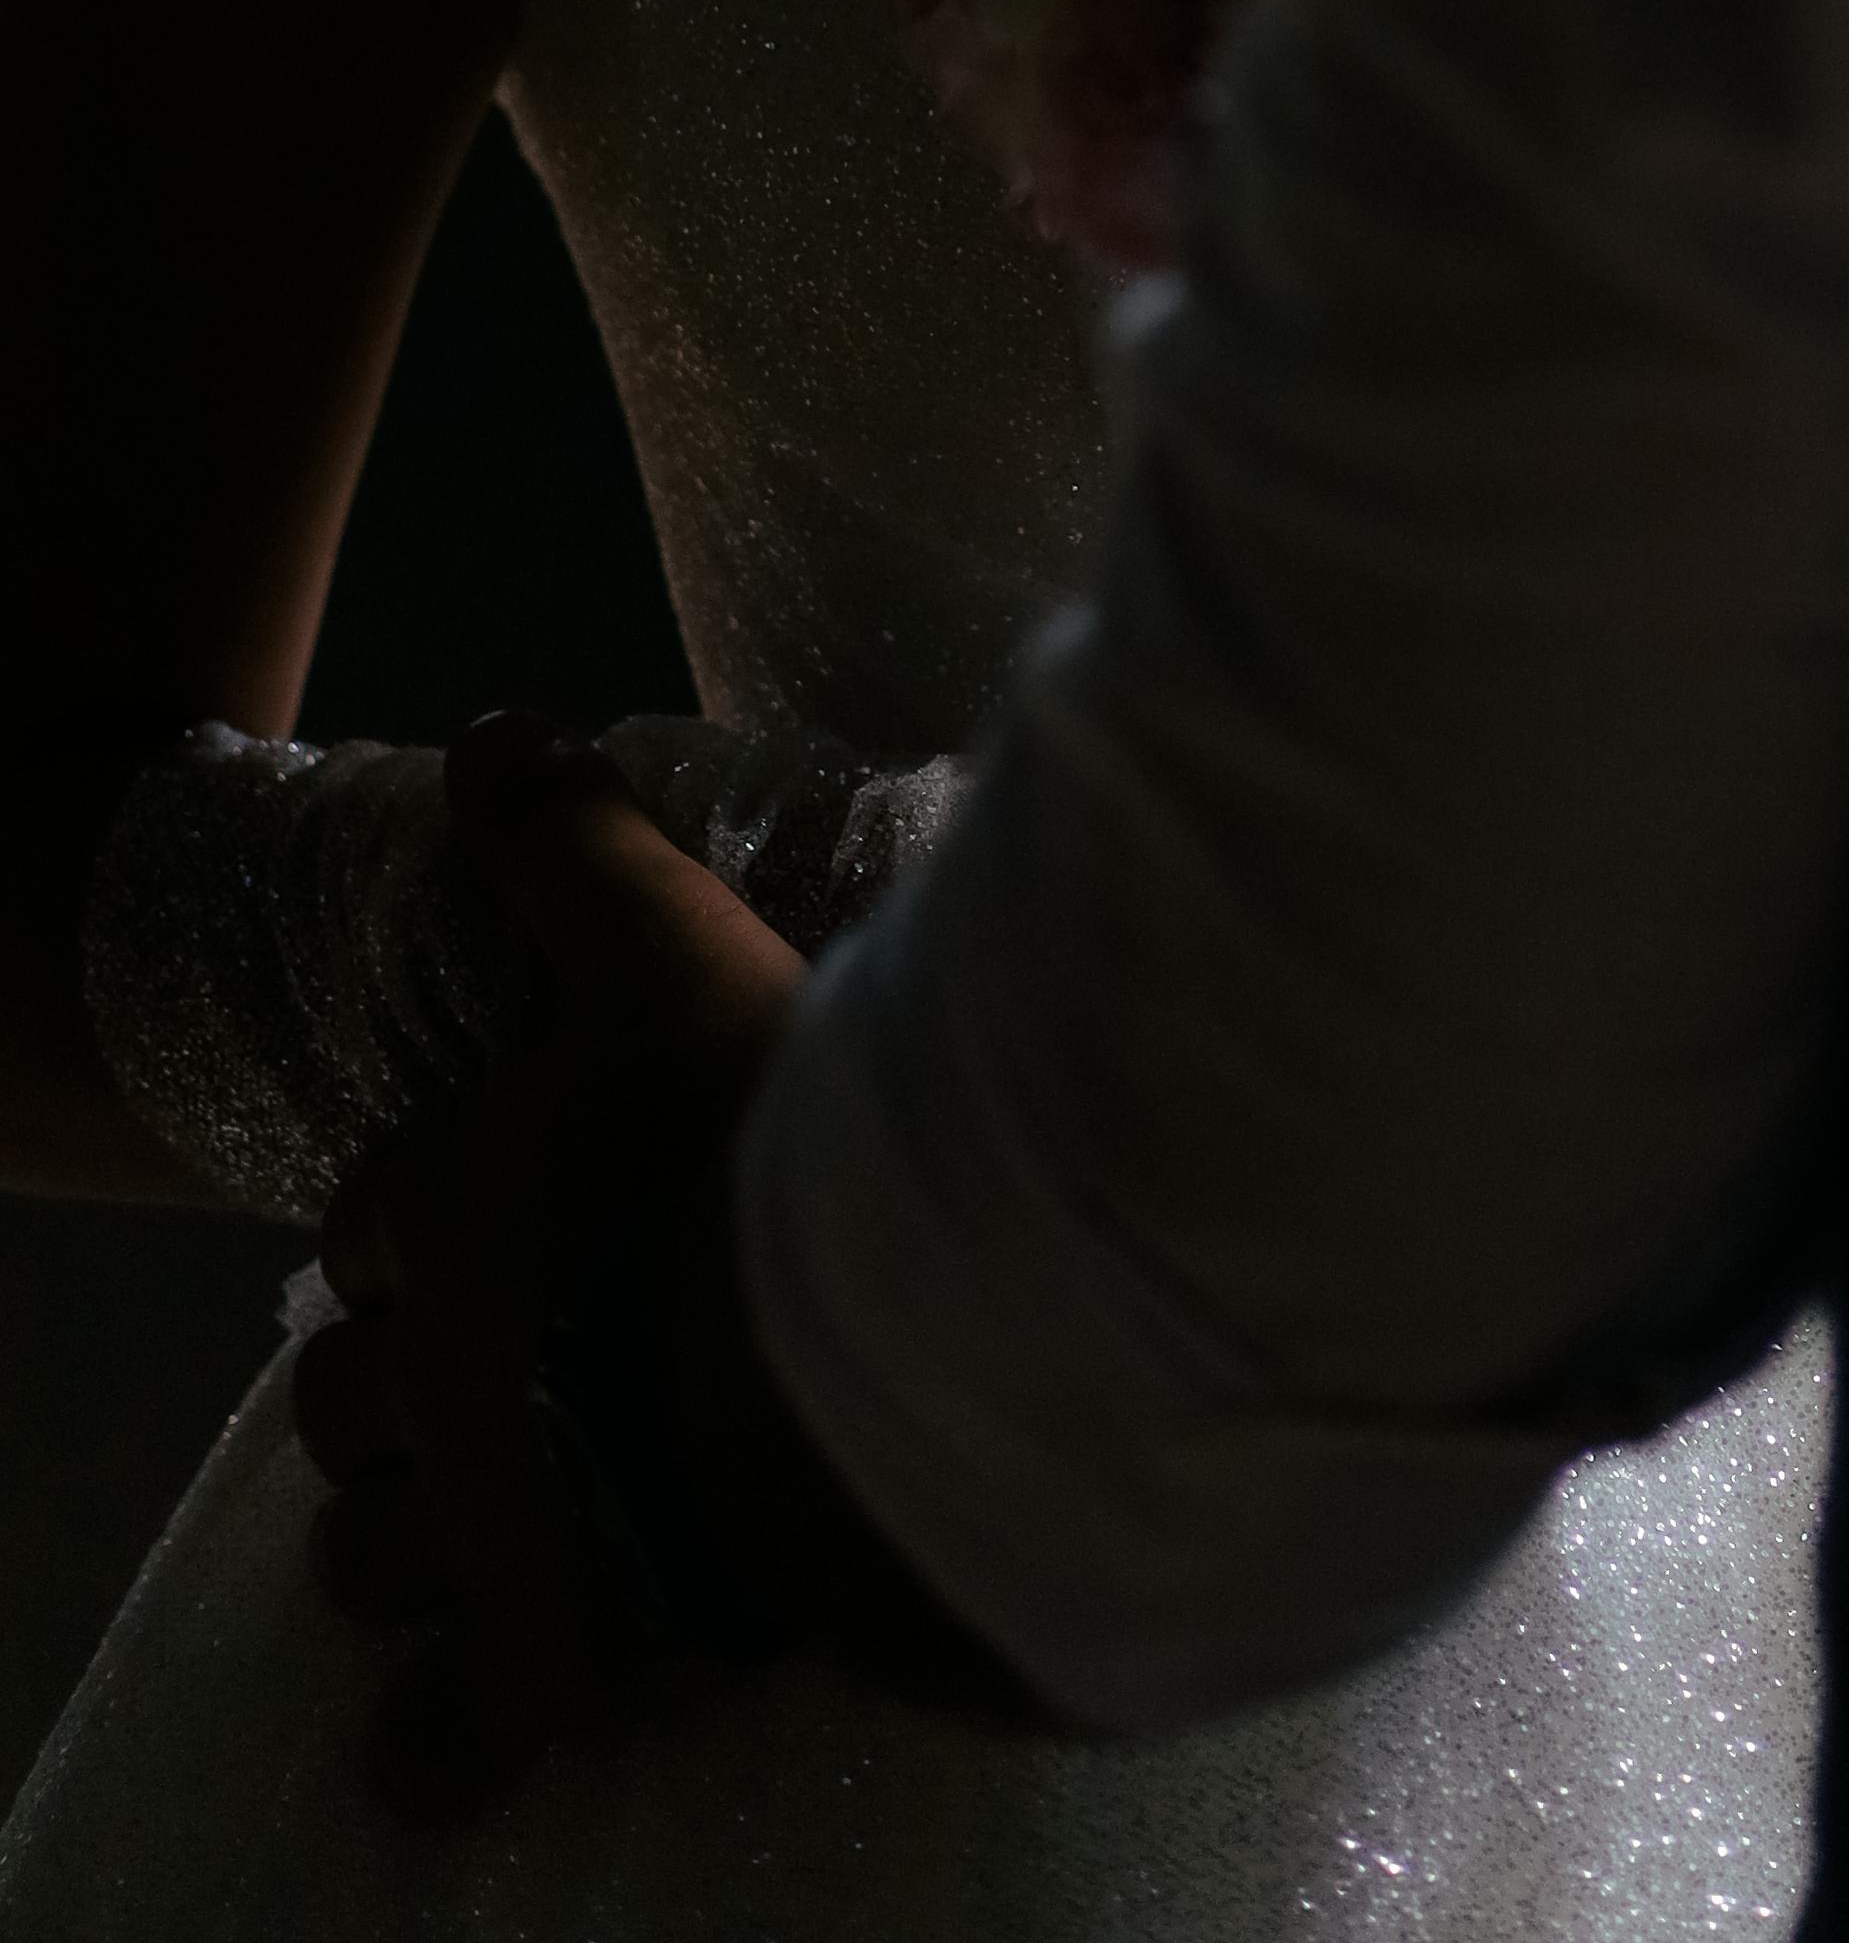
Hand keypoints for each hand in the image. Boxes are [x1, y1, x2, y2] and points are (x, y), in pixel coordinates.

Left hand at [297, 716, 812, 1811]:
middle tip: (492, 1375)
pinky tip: (465, 1729)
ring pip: (373, 1553)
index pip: (375, 1213)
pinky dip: (444, 1735)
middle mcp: (447, 1371)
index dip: (417, 1219)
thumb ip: (579, 843)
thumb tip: (495, 732)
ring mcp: (490, 1528)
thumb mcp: (674, 949)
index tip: (470, 1223)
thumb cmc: (775, 1148)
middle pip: (344, 1397)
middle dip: (392, 1388)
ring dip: (411, 1539)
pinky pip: (447, 1733)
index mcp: (462, 1208)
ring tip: (495, 1525)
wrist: (885, 1362)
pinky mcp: (554, 1664)